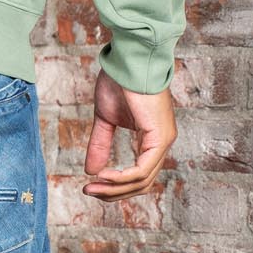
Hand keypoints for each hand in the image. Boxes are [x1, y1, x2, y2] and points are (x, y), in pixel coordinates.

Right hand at [83, 70, 175, 201]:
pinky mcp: (160, 137)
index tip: (91, 186)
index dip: (115, 186)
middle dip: (113, 192)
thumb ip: (101, 144)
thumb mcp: (106, 119)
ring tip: (92, 187)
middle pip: (141, 184)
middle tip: (88, 192)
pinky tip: (104, 175)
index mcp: (152, 138)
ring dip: (114, 188)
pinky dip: (121, 177)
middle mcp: (162, 143)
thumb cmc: (120, 81)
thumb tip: (91, 171)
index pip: (138, 175)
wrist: (128, 60)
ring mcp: (164, 141)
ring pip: (142, 181)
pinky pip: (141, 170)